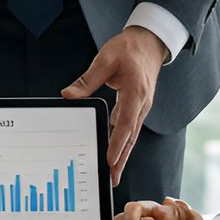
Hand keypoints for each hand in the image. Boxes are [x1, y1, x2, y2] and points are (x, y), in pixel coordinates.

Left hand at [61, 26, 167, 184]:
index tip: (110, 160)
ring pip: (132, 134)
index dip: (118, 144)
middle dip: (122, 159)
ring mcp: (142, 105)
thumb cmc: (129, 48)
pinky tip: (114, 151)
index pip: (125, 123)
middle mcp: (142, 103)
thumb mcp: (105, 59)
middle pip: (131, 136)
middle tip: (112, 178)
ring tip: (114, 172)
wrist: (150, 41)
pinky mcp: (138, 105)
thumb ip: (87, 80)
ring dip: (123, 154)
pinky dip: (123, 141)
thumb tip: (68, 95)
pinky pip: (130, 127)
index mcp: (135, 91)